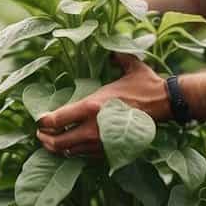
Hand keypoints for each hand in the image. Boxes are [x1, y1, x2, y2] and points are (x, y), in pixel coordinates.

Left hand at [35, 53, 172, 157]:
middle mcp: (92, 128)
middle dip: (45, 139)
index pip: (56, 119)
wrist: (166, 105)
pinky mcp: (111, 151)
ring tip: (52, 141)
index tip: (39, 120)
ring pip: (70, 152)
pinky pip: (85, 155)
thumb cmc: (145, 85)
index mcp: (91, 106)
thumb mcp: (128, 66)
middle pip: (58, 142)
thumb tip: (111, 50)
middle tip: (40, 134)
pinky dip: (75, 152)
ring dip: (58, 148)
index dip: (43, 122)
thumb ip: (116, 57)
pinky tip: (72, 146)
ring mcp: (101, 142)